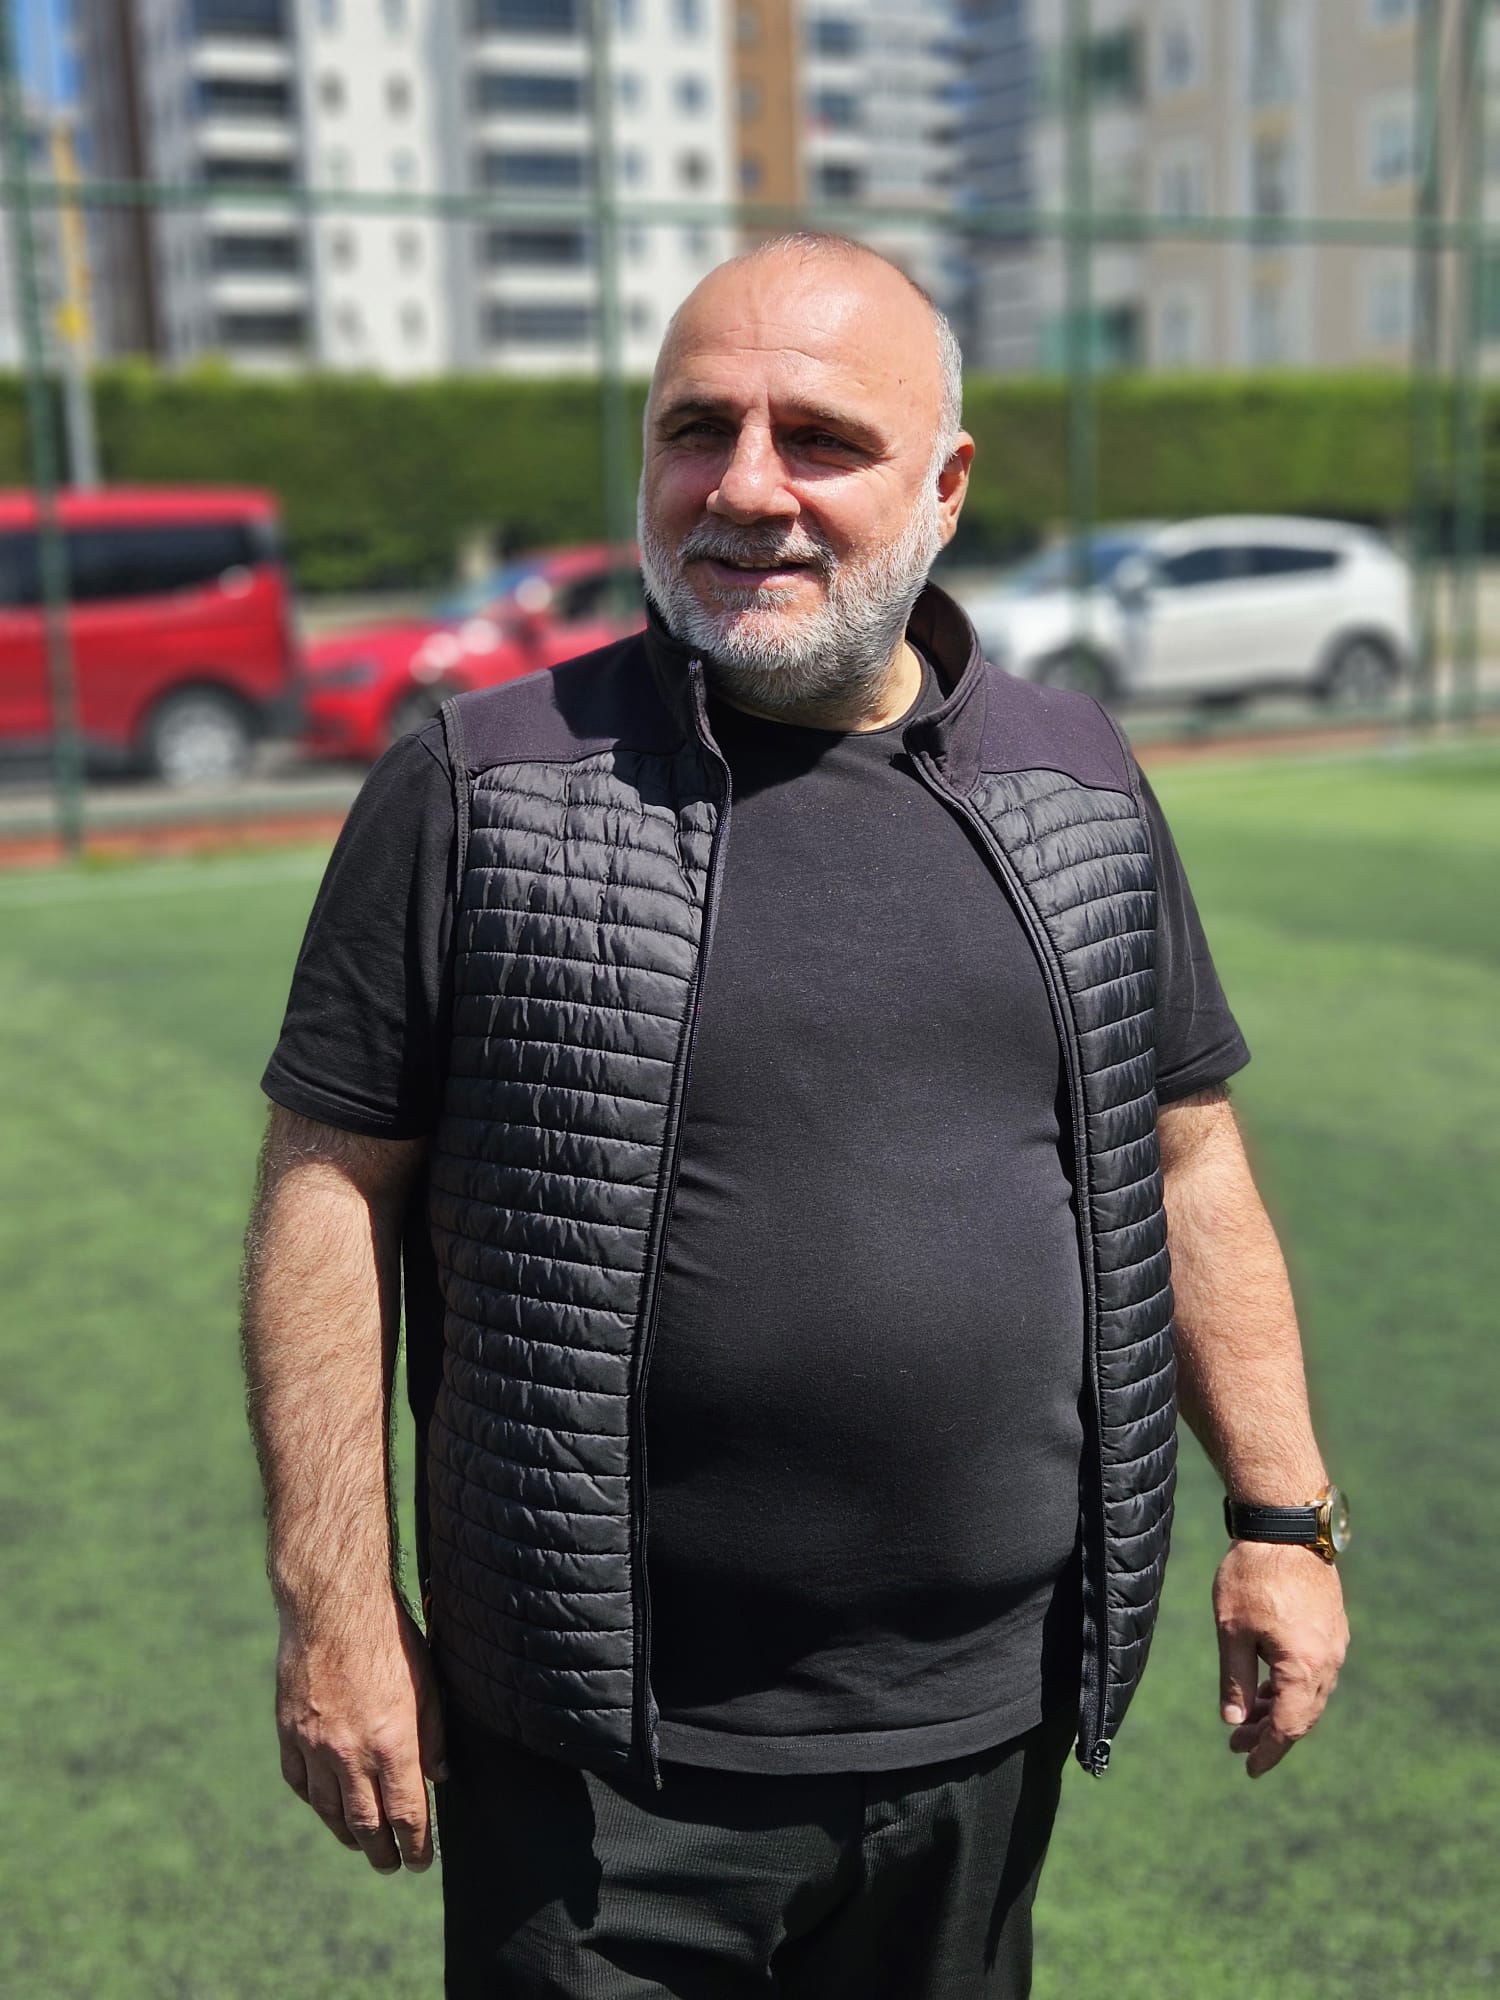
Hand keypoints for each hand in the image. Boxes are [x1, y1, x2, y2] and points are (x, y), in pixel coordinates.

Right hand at [275, 1592, 446, 1870]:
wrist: (333, 1607)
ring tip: (361, 1844)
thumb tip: (438, 1777)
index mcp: (392, 1744)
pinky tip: (326, 1807)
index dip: (415, 1845)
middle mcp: (351, 1754)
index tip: (420, 1860)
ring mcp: (315, 1747)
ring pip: (329, 1810)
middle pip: (366, 1823)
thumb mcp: (428, 1685)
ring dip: (347, 1834)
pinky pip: (300, 1783)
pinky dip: (315, 1801)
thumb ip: (433, 1736)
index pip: (406, 1815)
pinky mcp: (289, 1733)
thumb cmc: (390, 1640)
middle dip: (381, 1851)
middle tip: (390, 1865)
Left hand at [1213, 1541, 1348, 1778]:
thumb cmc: (1252, 1576)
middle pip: (1303, 1716)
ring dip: (1281, 1710)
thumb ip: (1235, 1680)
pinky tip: (1267, 1686)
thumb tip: (1234, 1722)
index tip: (1249, 1768)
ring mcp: (1334, 1645)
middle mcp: (1328, 1662)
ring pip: (1310, 1694)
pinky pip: (1315, 1673)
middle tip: (1238, 1745)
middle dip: (1271, 1734)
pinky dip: (1291, 1687)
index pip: (1290, 1727)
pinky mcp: (1331, 1628)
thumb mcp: (1232, 1631)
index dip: (1269, 1751)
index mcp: (1304, 1668)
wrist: (1285, 1527)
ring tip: (1248, 1718)